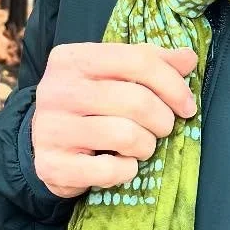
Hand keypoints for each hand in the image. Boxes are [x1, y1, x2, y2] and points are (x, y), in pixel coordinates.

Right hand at [31, 42, 197, 199]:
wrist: (42, 143)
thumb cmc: (87, 104)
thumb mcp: (112, 75)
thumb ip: (149, 62)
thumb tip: (188, 58)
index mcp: (72, 59)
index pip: (138, 60)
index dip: (172, 84)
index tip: (187, 105)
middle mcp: (57, 89)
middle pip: (136, 101)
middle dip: (162, 120)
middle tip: (162, 128)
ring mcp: (51, 128)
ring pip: (126, 136)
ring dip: (146, 146)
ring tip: (141, 146)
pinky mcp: (52, 165)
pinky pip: (111, 170)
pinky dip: (127, 171)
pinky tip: (121, 164)